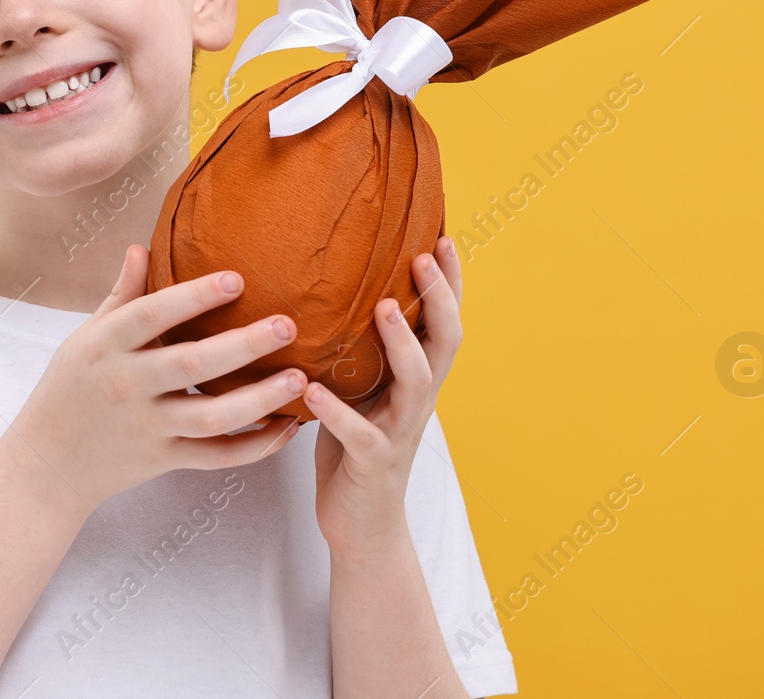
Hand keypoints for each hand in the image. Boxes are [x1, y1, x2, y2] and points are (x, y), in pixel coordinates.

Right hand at [9, 244, 306, 507]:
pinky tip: (287, 428)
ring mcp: (147, 426)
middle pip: (192, 365)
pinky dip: (254, 447)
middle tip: (287, 325)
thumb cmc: (69, 390)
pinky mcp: (163, 459)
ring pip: (211, 417)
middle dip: (243, 345)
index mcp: (105, 347)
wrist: (47, 464)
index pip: (150, 315)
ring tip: (300, 379)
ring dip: (259, 399)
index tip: (235, 279)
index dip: (192, 297)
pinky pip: (215, 457)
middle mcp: (127, 385)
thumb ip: (121, 296)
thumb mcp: (86, 338)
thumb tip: (141, 247)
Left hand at [303, 235, 464, 557]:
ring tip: (383, 309)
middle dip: (439, 298)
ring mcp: (399, 431)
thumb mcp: (361, 389)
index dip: (451, 283)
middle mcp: (417, 400)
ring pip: (416, 383)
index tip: (443, 236)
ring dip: (401, 343)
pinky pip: (361, 436)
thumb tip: (328, 290)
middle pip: (445, 343)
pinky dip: (337, 412)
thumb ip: (357, 348)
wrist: (362, 525)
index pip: (444, 322)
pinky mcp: (372, 463)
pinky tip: (312, 390)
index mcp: (417, 378)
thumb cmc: (354, 446)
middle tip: (422, 258)